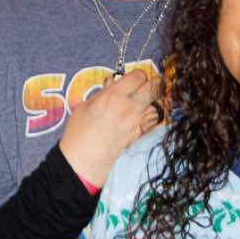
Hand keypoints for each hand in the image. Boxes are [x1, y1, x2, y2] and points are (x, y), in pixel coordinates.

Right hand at [59, 69, 165, 189]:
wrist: (83, 163)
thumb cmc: (78, 135)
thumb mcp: (84, 107)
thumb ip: (102, 93)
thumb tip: (112, 83)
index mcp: (113, 97)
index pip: (138, 75)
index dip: (137, 75)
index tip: (133, 78)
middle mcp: (130, 108)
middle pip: (155, 86)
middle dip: (154, 83)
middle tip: (148, 85)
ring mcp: (139, 123)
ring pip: (161, 103)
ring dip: (156, 100)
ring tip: (149, 101)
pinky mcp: (142, 136)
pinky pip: (158, 120)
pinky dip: (156, 115)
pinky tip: (149, 116)